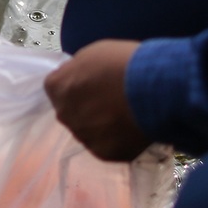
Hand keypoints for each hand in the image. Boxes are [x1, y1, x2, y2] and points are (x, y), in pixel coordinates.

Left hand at [44, 40, 151, 161]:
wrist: (152, 91)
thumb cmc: (122, 64)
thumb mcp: (93, 53)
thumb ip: (77, 70)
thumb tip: (77, 79)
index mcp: (56, 87)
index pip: (57, 87)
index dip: (76, 83)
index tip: (93, 82)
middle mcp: (64, 115)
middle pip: (71, 111)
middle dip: (86, 106)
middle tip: (110, 99)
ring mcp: (83, 136)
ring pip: (88, 131)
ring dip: (101, 124)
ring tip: (125, 114)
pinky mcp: (104, 153)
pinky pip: (107, 145)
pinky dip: (117, 139)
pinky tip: (132, 127)